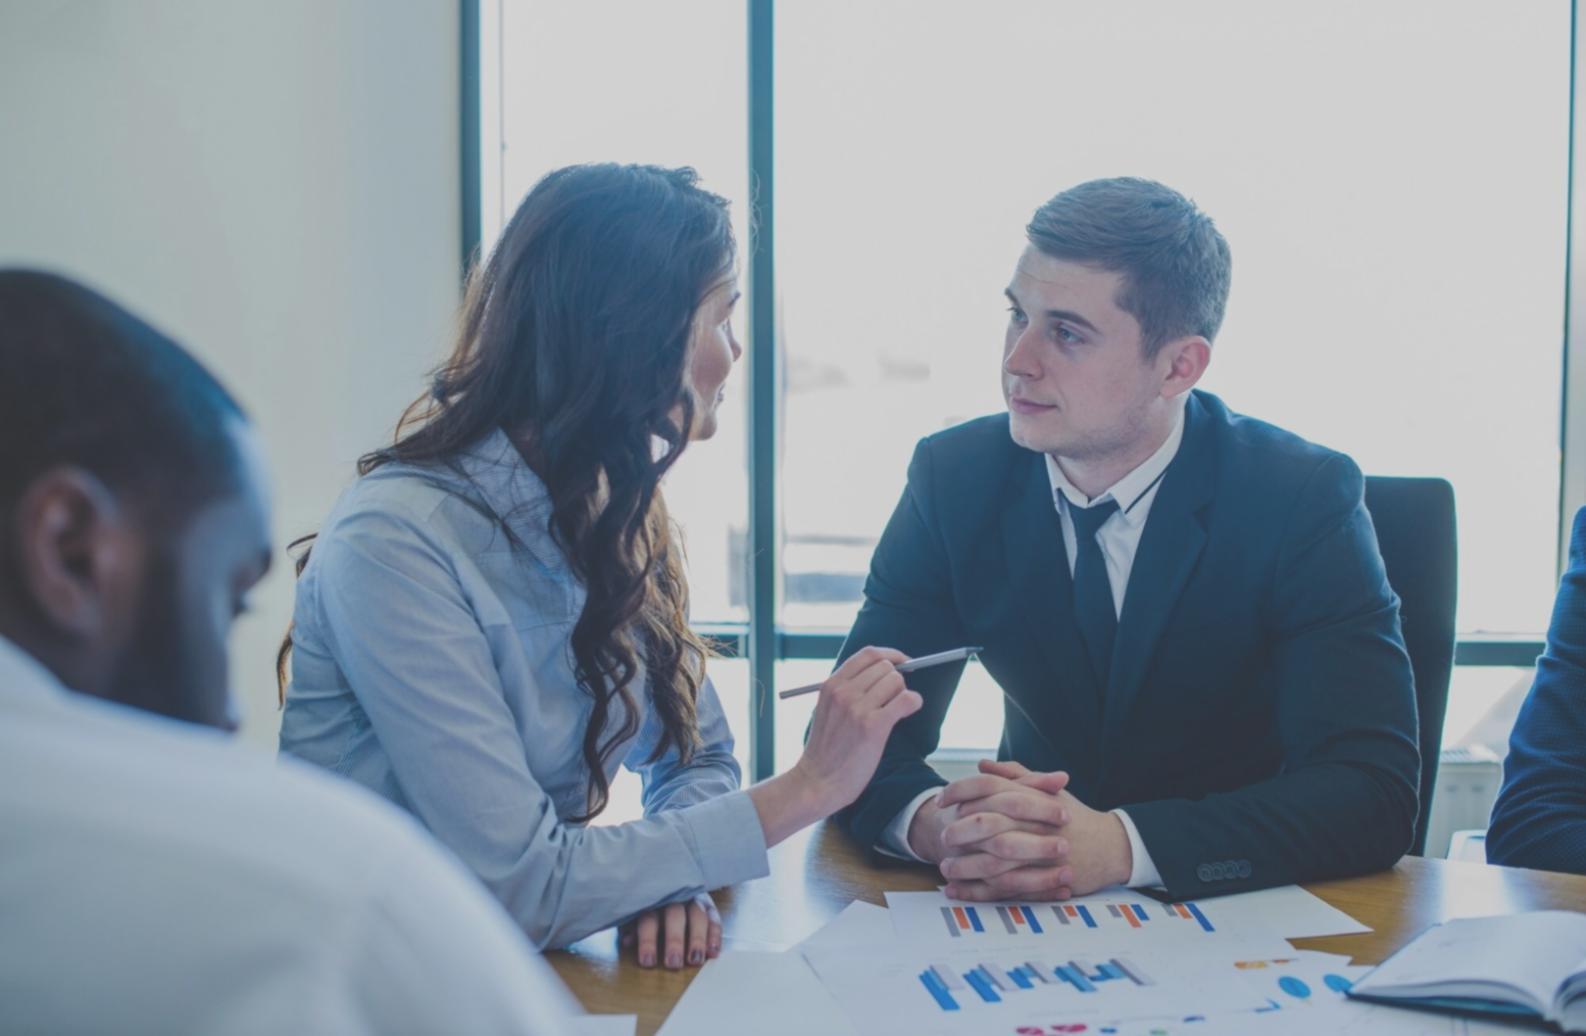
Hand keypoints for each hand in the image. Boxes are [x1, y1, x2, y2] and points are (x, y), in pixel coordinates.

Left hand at [620, 893, 720, 969]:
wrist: (671, 882)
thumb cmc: (649, 905)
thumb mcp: (635, 913)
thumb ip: (631, 926)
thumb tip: (627, 941)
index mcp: (652, 900)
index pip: (649, 919)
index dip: (648, 941)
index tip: (648, 961)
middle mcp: (675, 898)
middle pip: (675, 916)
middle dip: (675, 940)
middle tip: (673, 963)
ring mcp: (694, 900)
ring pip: (697, 916)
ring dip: (698, 939)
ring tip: (695, 960)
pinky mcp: (709, 906)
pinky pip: (714, 919)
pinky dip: (715, 936)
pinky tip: (713, 952)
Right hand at [748, 646, 923, 848]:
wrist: (817, 782)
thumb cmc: (826, 750)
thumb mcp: (827, 709)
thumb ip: (847, 690)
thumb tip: (882, 673)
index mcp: (831, 685)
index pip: (868, 654)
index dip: (890, 655)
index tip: (902, 663)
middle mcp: (843, 692)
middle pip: (885, 667)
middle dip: (896, 680)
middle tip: (895, 697)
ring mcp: (858, 708)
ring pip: (897, 681)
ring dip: (902, 694)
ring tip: (895, 711)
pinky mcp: (873, 726)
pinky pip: (907, 700)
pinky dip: (914, 702)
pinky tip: (908, 711)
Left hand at [941, 760, 1132, 899]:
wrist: (1111, 846)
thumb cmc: (1074, 816)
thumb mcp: (1048, 790)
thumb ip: (1014, 775)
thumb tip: (982, 765)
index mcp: (1032, 796)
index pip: (988, 787)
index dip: (960, 791)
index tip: (941, 799)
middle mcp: (1034, 823)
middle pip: (987, 824)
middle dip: (959, 831)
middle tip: (942, 836)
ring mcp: (1039, 854)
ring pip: (993, 860)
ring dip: (965, 866)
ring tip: (945, 868)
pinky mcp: (1043, 881)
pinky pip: (1004, 888)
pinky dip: (978, 892)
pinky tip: (958, 891)